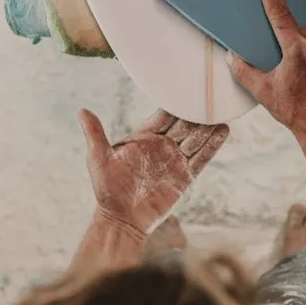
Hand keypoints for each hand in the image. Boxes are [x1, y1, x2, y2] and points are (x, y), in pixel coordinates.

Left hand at [77, 108, 228, 233]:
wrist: (122, 219)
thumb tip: (81, 111)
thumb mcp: (99, 159)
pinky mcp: (185, 176)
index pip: (163, 115)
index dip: (174, 101)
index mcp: (144, 137)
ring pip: (195, 138)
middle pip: (183, 123)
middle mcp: (163, 145)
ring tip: (221, 109)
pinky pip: (202, 158)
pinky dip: (213, 145)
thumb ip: (96, 134)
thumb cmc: (107, 189)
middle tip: (208, 95)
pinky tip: (224, 131)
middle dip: (195, 111)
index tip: (185, 85)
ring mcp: (175, 160)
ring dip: (207, 125)